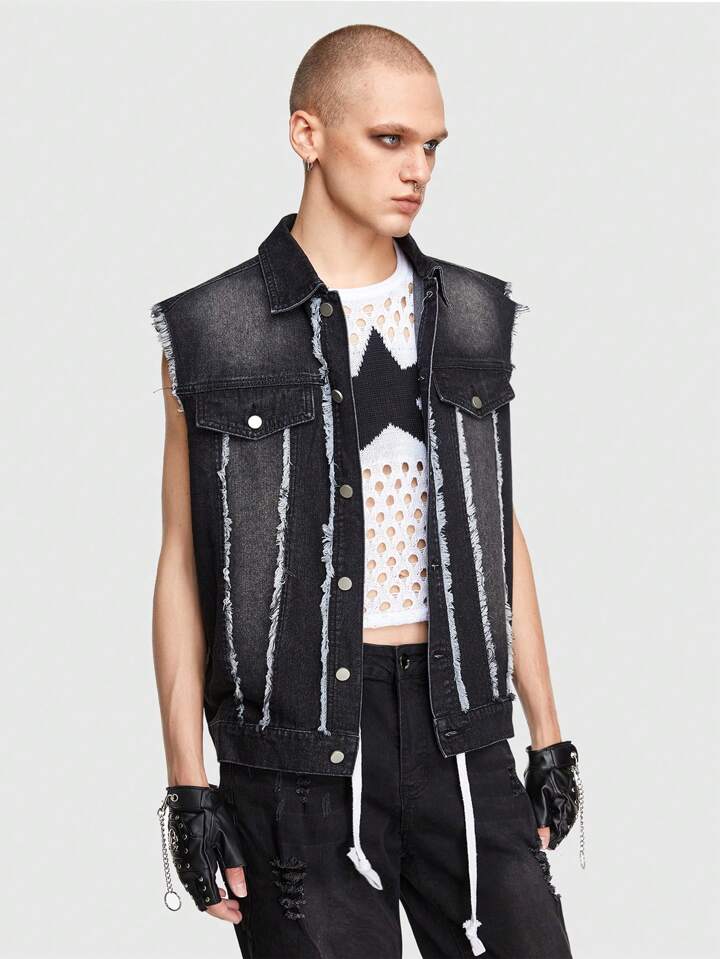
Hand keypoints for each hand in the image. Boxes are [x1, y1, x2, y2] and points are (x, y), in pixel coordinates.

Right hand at [165, 784, 246, 922]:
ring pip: (195, 890)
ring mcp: (180, 862)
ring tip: (228, 895)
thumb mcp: (227, 838)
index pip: (211, 902)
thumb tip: (240, 891)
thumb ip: (234, 867)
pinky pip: (190, 879)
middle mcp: (186, 869)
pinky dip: (203, 885)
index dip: (225, 913)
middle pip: (201, 899)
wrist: (187, 794)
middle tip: (236, 907)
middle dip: (220, 907)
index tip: (238, 915)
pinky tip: (214, 879)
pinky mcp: (179, 854)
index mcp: (199, 867)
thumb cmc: (208, 812)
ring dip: (211, 896)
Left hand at [524, 740, 579, 850]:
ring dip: (547, 819)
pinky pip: (560, 809)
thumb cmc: (543, 774)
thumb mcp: (538, 799)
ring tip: (534, 811)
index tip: (532, 835)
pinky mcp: (567, 794)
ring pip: (558, 819)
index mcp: (566, 812)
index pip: (557, 837)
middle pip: (558, 829)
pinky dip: (550, 810)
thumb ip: (542, 823)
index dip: (543, 838)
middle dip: (545, 829)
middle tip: (530, 823)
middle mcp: (572, 809)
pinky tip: (540, 803)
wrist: (549, 753)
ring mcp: (571, 801)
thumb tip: (543, 843)